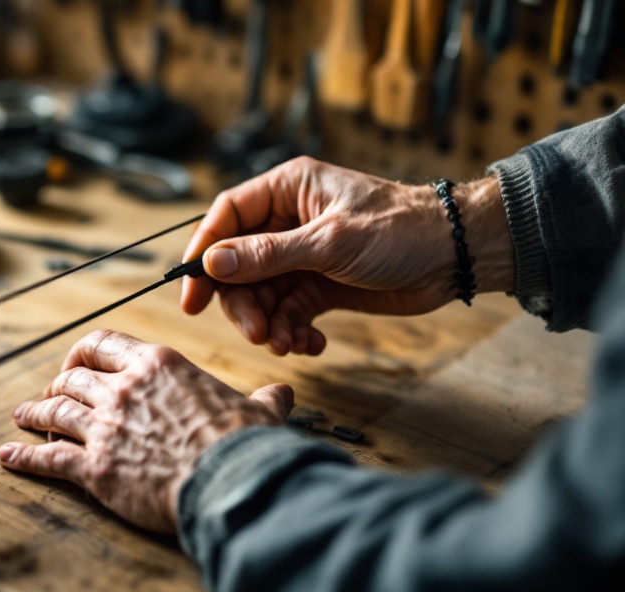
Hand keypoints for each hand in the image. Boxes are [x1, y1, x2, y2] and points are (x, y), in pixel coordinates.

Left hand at [0, 330, 292, 531]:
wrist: (231, 483)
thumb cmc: (245, 445)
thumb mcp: (258, 412)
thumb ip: (263, 400)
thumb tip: (282, 395)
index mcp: (156, 364)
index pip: (103, 343)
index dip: (82, 351)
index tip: (76, 361)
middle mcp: (123, 388)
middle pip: (73, 377)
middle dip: (56, 384)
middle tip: (50, 394)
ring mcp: (105, 427)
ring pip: (55, 410)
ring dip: (34, 413)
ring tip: (22, 417)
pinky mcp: (95, 467)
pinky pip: (49, 457)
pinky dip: (25, 456)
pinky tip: (10, 456)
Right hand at [181, 157, 512, 355]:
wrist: (456, 257)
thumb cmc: (402, 231)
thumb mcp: (330, 242)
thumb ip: (269, 255)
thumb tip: (214, 263)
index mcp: (287, 190)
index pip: (227, 218)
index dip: (203, 253)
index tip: (192, 294)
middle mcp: (289, 220)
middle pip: (238, 265)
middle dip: (243, 303)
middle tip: (257, 333)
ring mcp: (303, 255)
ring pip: (262, 294)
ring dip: (269, 323)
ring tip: (286, 344)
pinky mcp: (320, 284)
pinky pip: (289, 311)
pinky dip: (292, 330)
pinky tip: (309, 344)